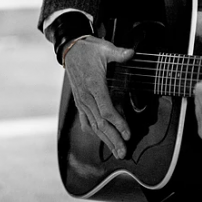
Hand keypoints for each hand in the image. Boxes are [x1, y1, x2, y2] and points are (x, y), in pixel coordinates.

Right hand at [64, 36, 134, 158]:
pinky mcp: (80, 102)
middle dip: (113, 139)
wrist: (71, 49)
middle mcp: (86, 97)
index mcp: (94, 85)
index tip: (128, 134)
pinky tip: (100, 138)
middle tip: (123, 152)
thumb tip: (130, 54)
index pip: (106, 110)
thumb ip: (119, 53)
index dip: (118, 124)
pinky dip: (94, 131)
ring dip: (106, 139)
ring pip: (94, 125)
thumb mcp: (105, 48)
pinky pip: (86, 120)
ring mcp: (82, 101)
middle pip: (101, 123)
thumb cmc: (88, 49)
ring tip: (116, 151)